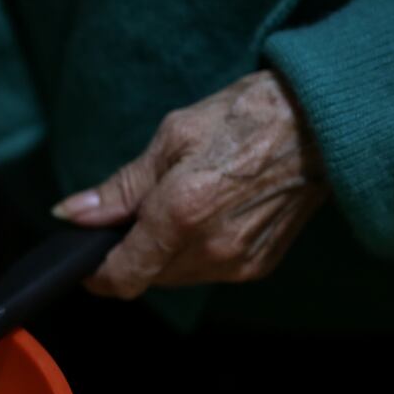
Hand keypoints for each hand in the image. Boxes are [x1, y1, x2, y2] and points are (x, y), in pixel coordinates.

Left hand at [52, 70, 327, 297]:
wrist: (320, 121)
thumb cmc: (247, 116)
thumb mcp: (172, 138)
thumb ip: (121, 188)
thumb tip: (73, 215)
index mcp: (181, 214)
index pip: (123, 276)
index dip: (97, 274)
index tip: (87, 259)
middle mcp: (210, 249)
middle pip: (148, 276)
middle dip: (134, 251)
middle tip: (144, 208)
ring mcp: (237, 262)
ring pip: (178, 275)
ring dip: (166, 251)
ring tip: (185, 202)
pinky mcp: (258, 265)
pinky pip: (209, 270)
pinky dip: (198, 250)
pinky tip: (213, 212)